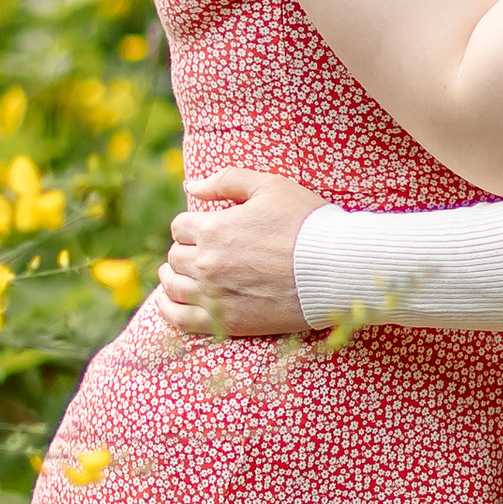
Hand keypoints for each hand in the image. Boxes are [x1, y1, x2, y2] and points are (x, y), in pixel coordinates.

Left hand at [158, 168, 326, 337]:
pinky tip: (169, 303)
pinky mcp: (226, 322)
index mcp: (213, 228)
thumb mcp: (270, 186)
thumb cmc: (306, 223)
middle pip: (175, 256)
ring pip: (172, 286)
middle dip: (185, 250)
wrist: (334, 269)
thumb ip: (226, 180)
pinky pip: (179, 319)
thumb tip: (189, 185)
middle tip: (200, 252)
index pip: (180, 226)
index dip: (191, 226)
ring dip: (172, 277)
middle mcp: (207, 263)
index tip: (204, 230)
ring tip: (180, 275)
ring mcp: (214, 295)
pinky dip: (168, 309)